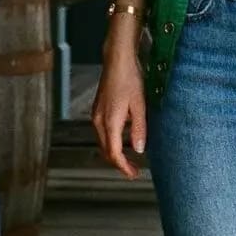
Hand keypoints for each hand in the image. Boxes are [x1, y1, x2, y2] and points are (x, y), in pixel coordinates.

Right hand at [91, 28, 147, 179]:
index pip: (113, 153)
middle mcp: (99, 120)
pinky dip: (111, 142)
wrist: (117, 60)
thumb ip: (139, 129)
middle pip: (105, 151)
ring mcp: (96, 114)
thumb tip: (138, 150)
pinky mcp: (97, 110)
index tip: (133, 174)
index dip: (123, 167)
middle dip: (118, 163)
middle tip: (134, 171)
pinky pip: (102, 132)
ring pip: (102, 142)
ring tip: (130, 159)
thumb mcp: (140, 106)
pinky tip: (124, 140)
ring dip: (114, 153)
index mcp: (110, 121)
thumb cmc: (130, 79)